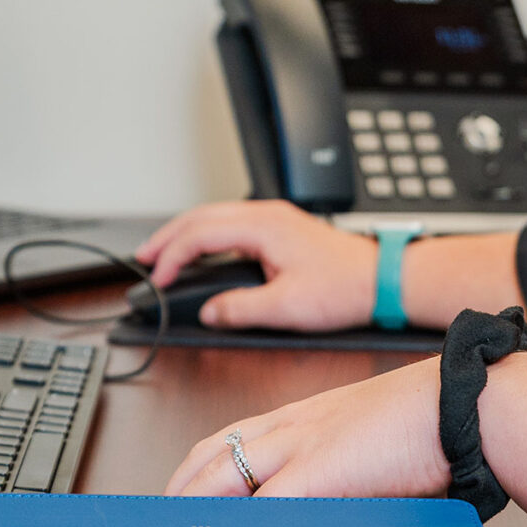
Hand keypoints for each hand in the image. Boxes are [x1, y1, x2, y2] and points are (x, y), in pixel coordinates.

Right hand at [135, 199, 377, 331]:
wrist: (382, 280)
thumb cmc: (345, 288)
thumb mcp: (287, 307)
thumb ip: (240, 308)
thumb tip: (209, 311)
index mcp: (263, 227)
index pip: (201, 234)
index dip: (173, 257)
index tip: (157, 279)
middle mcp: (265, 215)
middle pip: (200, 216)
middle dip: (167, 237)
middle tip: (143, 258)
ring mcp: (272, 218)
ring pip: (213, 216)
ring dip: (184, 233)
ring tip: (161, 253)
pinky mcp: (279, 228)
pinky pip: (229, 223)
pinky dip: (205, 235)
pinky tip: (199, 251)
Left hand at [164, 357, 449, 498]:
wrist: (465, 403)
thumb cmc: (428, 424)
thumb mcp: (369, 441)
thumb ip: (341, 471)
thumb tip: (328, 511)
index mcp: (301, 418)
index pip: (229, 439)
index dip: (198, 469)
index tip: (181, 494)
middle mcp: (290, 426)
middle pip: (211, 455)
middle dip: (179, 491)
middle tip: (161, 526)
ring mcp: (301, 444)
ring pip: (221, 473)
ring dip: (194, 509)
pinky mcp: (320, 468)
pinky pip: (263, 502)